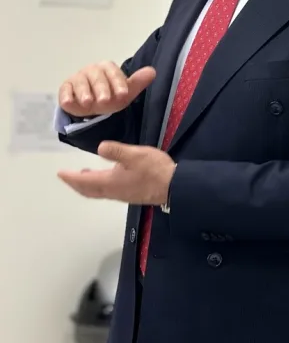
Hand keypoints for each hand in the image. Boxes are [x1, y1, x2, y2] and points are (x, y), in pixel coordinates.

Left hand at [57, 141, 175, 204]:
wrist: (174, 187)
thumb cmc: (154, 169)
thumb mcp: (135, 154)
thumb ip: (116, 151)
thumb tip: (99, 148)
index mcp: (111, 181)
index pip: (85, 180)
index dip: (71, 177)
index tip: (60, 173)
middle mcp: (113, 191)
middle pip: (89, 190)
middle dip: (76, 184)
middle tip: (66, 177)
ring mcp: (122, 195)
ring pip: (97, 192)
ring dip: (86, 186)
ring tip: (81, 177)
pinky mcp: (131, 195)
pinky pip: (106, 192)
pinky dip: (97, 186)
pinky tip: (105, 179)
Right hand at [59, 63, 155, 117]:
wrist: (92, 106)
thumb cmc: (110, 96)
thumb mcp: (125, 92)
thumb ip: (137, 82)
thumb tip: (152, 71)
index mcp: (108, 68)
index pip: (114, 73)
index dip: (119, 83)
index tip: (123, 94)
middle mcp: (92, 70)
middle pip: (97, 77)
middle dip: (102, 89)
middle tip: (105, 100)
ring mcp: (78, 78)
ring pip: (81, 82)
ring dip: (84, 92)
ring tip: (88, 102)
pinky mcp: (66, 87)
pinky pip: (65, 90)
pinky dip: (67, 96)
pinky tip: (68, 102)